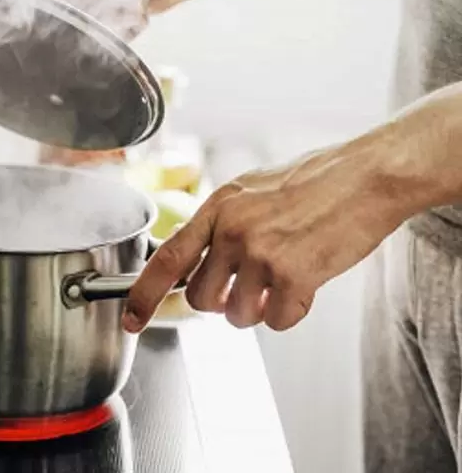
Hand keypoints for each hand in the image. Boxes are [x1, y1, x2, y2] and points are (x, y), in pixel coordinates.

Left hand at [122, 142, 412, 331]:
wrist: (367, 176)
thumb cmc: (315, 181)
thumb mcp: (250, 190)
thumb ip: (220, 223)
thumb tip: (196, 260)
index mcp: (217, 208)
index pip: (166, 259)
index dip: (142, 295)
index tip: (130, 320)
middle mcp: (232, 232)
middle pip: (200, 299)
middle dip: (220, 302)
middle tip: (248, 286)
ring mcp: (262, 255)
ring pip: (237, 316)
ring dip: (257, 309)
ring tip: (281, 280)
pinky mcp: (295, 277)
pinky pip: (277, 321)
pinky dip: (291, 313)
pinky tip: (305, 285)